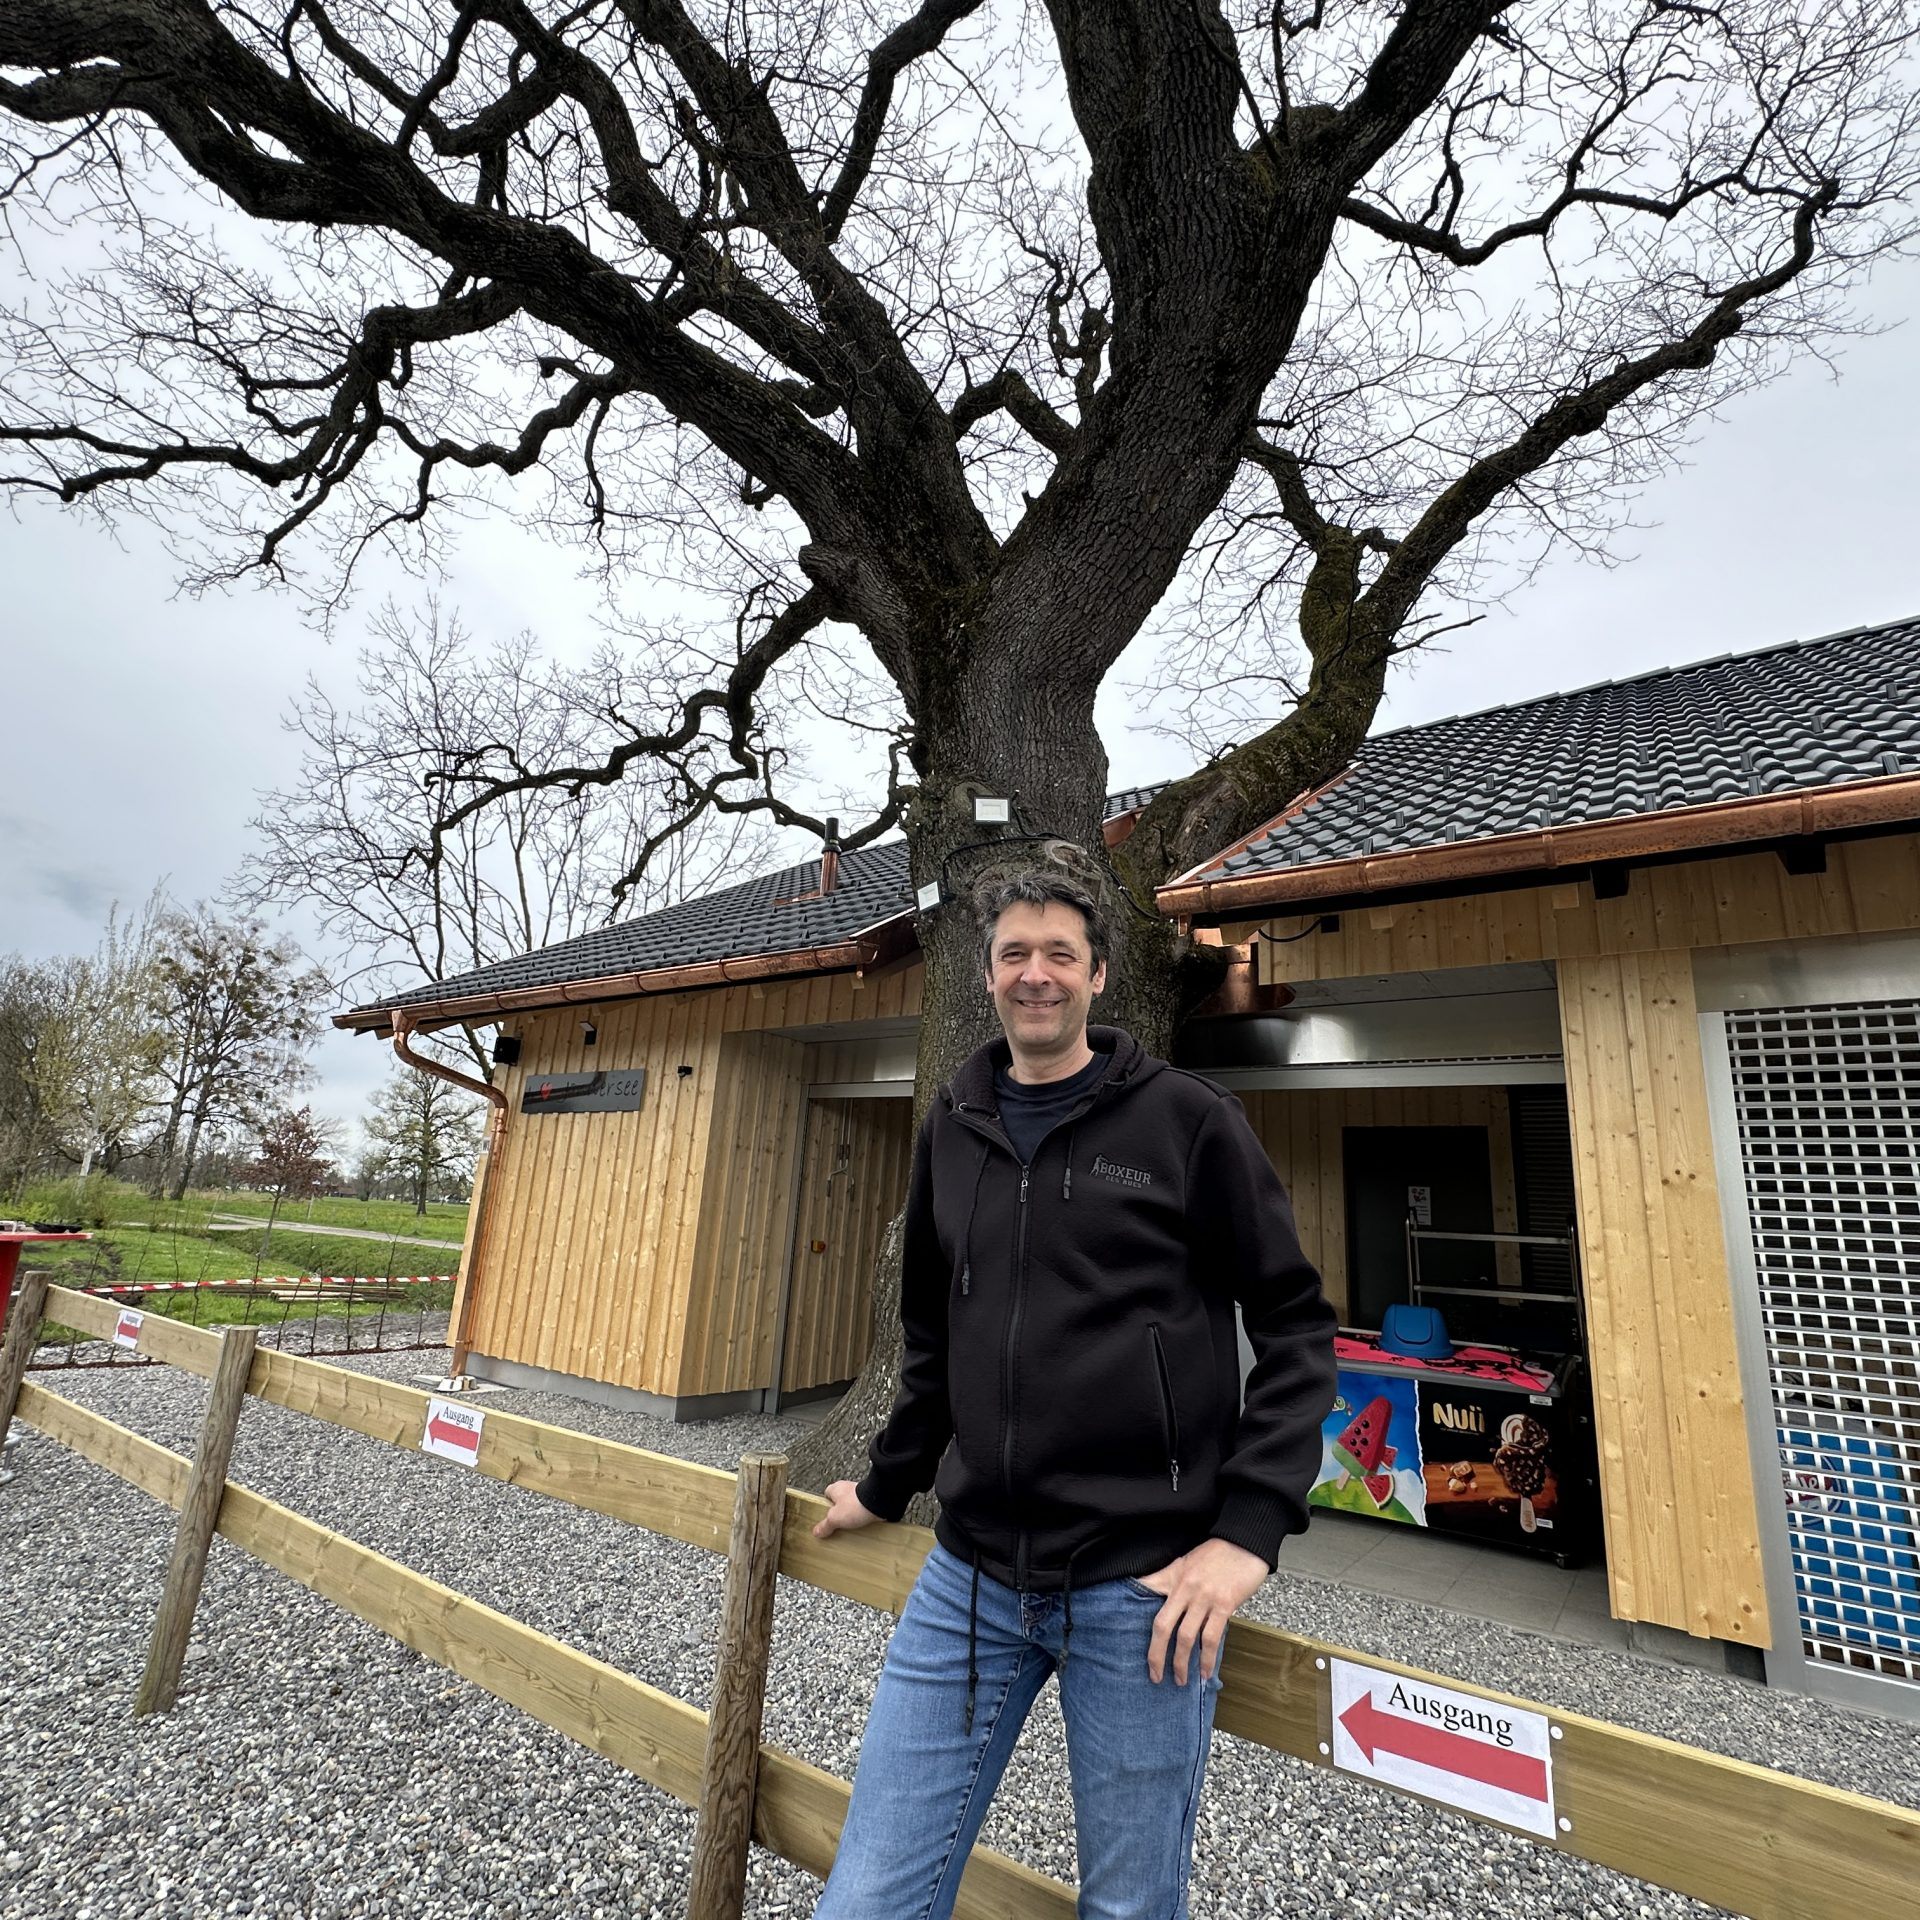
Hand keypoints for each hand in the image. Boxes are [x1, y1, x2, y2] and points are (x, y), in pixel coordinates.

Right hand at [812, 1480, 880, 1539]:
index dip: (825, 1505)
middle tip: (838, 1524)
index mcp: (836, 1488)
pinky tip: (863, 1525)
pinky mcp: (871, 1500)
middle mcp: (848, 1488)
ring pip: (853, 1505)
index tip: (824, 1516)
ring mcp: (861, 1494)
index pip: (827, 1494)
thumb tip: (817, 1531)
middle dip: (840, 1512)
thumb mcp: (834, 1518)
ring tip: (851, 1527)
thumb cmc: (855, 1504)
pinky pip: (864, 1509)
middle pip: (840, 1501)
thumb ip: (825, 1525)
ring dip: (852, 1515)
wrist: (879, 1501)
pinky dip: (863, 1516)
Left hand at [1133, 1538, 1267, 1684]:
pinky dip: (1208, 1658)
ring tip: (1181, 1681)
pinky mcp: (1225, 1605)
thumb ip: (1167, 1579)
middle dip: (1157, 1655)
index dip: (1140, 1622)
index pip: (1149, 1606)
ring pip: (1186, 1637)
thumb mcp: (1185, 1562)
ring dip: (1183, 1663)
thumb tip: (1146, 1591)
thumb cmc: (1215, 1553)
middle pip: (1163, 1627)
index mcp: (1174, 1579)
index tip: (1135, 1646)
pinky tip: (1207, 1672)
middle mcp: (1185, 1590)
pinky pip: (1212, 1637)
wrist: (1245, 1542)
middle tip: (1155, 1677)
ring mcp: (1205, 1598)